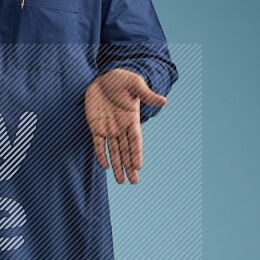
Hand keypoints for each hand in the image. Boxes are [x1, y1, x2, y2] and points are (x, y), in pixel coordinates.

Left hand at [84, 69, 166, 183]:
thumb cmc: (121, 79)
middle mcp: (121, 128)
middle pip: (126, 150)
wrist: (103, 77)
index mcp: (132, 119)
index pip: (135, 140)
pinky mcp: (95, 127)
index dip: (136, 153)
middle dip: (129, 166)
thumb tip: (163, 101)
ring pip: (114, 151)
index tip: (138, 167)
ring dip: (117, 165)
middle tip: (133, 182)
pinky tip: (105, 167)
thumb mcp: (134, 84)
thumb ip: (146, 94)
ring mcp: (108, 128)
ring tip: (121, 181)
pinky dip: (101, 155)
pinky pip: (98, 144)